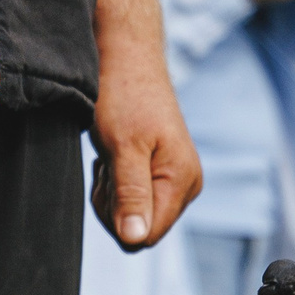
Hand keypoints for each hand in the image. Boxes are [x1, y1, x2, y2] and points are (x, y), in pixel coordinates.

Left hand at [94, 0, 201, 247]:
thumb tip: (135, 239)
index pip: (146, 236)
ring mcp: (175, 178)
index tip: (110, 176)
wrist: (126, 55)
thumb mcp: (122, 148)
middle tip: (108, 163)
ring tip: (112, 154)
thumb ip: (130, 195)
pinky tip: (115, 153)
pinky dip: (115, 182)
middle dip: (114, 204)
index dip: (118, 215)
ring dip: (112, 192)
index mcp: (183, 181)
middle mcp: (186, 184)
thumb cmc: (124, 94)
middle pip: (140, 230)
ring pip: (133, 216)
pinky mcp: (161, 172)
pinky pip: (132, 199)